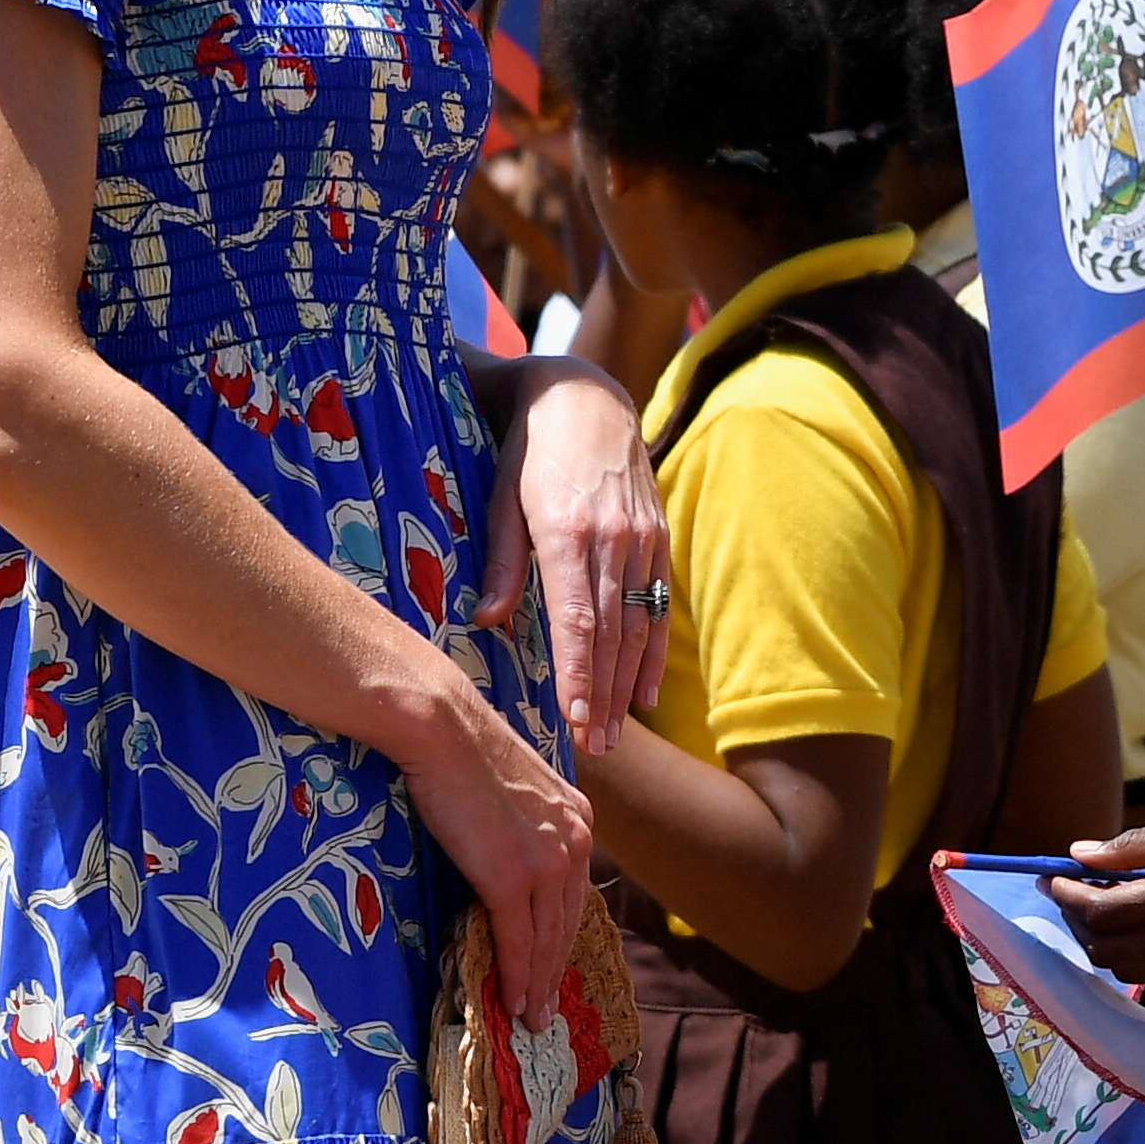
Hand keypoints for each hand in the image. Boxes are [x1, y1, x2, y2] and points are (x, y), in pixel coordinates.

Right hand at [407, 693, 596, 1018]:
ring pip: (548, 939)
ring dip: (538, 985)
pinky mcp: (512, 877)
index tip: (556, 969)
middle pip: (567, 923)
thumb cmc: (465, 752)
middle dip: (556, 972)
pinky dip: (517, 976)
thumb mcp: (516, 790)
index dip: (564, 938)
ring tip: (530, 1017)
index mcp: (579, 819)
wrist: (443, 730)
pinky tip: (512, 1000)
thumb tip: (509, 857)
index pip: (574, 893)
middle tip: (546, 1011)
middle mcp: (574, 842)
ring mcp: (547, 862)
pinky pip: (518, 940)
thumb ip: (527, 826)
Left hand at [477, 356, 671, 752]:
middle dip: (604, 694)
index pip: (578, 616)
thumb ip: (501, 561)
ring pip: (640, 624)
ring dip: (630, 684)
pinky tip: (647, 694)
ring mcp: (644, 538)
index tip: (574, 718)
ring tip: (617, 733)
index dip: (578, 671)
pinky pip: (659, 605)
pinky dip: (654, 653)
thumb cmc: (528, 450)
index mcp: (568, 530)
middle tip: (594, 747)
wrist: (584, 396)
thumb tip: (486, 622)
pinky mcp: (658, 537)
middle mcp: (615, 538)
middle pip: (612, 632)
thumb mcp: (501, 496)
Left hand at [1048, 800, 1144, 986]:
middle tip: (1076, 889)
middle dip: (1082, 923)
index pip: (1101, 913)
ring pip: (1134, 971)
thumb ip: (1134, 845)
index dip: (1067, 896)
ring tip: (1112, 902)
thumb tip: (1081, 854)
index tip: (1052, 875)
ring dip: (1111, 941)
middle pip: (1108, 952)